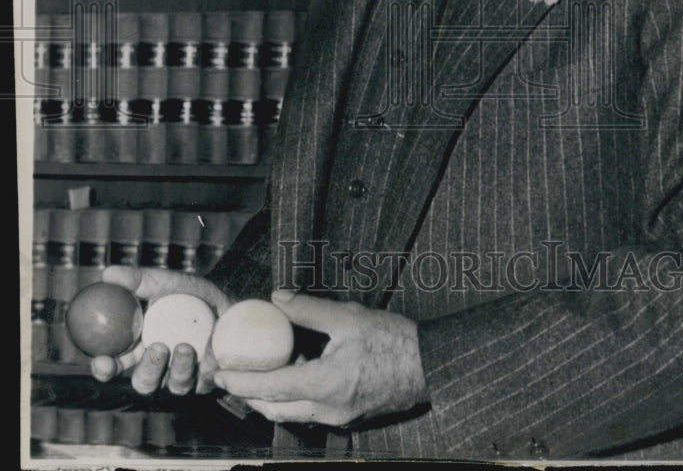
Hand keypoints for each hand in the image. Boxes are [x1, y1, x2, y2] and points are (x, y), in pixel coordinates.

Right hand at [89, 265, 232, 395]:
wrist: (225, 300)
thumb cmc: (188, 293)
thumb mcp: (164, 282)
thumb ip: (137, 280)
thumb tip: (107, 273)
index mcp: (138, 347)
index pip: (114, 364)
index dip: (104, 368)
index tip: (101, 361)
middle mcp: (156, 366)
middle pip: (142, 382)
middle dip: (146, 372)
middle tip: (155, 348)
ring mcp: (179, 375)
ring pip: (170, 385)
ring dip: (177, 367)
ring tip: (184, 345)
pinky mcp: (203, 380)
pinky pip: (198, 383)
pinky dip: (198, 368)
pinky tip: (204, 352)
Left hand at [213, 290, 427, 426]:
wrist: (429, 365)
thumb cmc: (393, 339)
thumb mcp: (349, 316)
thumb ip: (309, 309)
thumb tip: (276, 299)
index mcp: (326, 384)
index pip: (271, 387)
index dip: (242, 382)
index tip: (220, 374)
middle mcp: (328, 408)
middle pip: (275, 409)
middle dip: (249, 395)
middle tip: (232, 376)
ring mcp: (339, 417)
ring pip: (291, 413)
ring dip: (271, 396)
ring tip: (259, 371)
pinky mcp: (349, 417)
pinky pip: (311, 410)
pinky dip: (295, 395)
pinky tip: (296, 372)